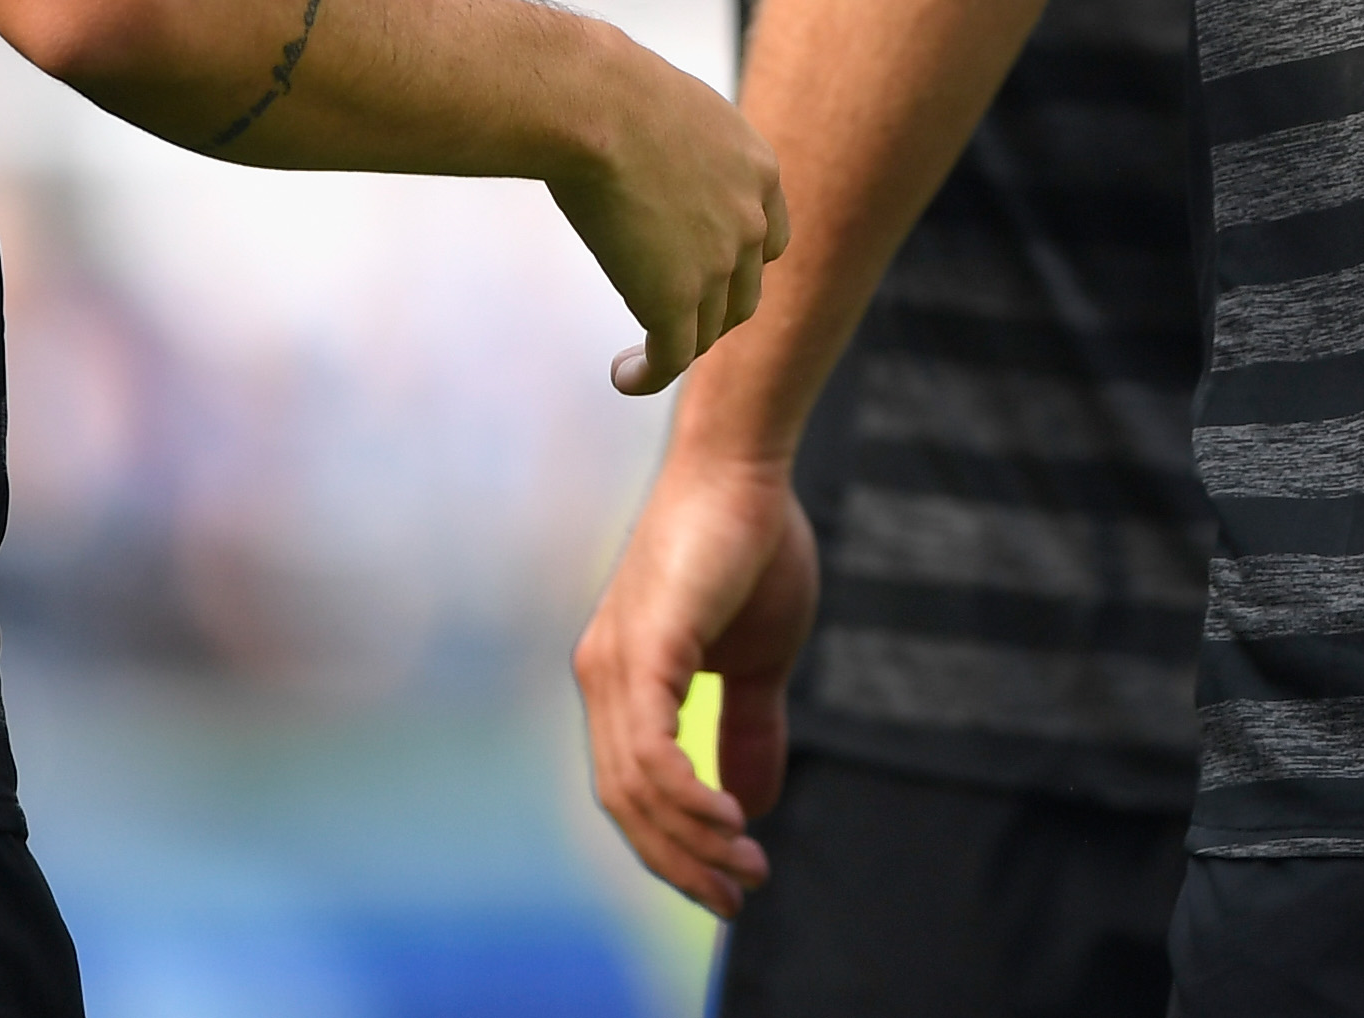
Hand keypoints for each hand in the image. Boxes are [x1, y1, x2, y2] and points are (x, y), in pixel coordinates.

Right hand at [550, 36, 787, 394]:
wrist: (597, 103)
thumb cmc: (612, 90)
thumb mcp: (671, 109)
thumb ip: (676, 141)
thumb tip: (639, 138)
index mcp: (758, 169)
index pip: (769, 240)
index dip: (740, 265)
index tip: (706, 275)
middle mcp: (751, 219)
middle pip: (743, 291)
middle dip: (711, 311)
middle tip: (670, 320)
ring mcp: (717, 262)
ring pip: (710, 328)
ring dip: (680, 346)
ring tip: (644, 355)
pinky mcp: (674, 296)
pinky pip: (673, 355)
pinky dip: (651, 373)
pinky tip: (623, 375)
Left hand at [576, 446, 821, 912]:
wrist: (745, 468)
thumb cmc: (752, 547)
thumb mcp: (760, 659)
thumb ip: (749, 727)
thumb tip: (752, 803)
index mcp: (622, 680)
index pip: (633, 789)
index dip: (675, 844)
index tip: (729, 882)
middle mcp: (602, 678)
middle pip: (626, 804)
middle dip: (682, 861)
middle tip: (737, 896)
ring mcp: (612, 667)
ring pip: (635, 790)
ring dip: (691, 841)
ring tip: (743, 867)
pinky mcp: (639, 653)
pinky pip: (650, 754)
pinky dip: (685, 799)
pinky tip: (728, 822)